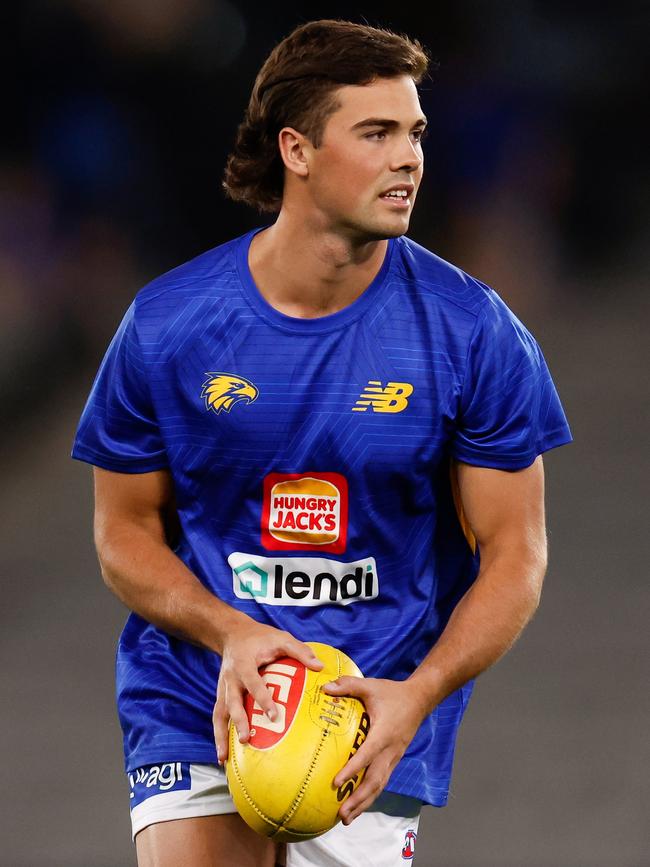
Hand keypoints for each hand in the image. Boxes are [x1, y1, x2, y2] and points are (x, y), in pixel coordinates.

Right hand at [213, 616, 322, 763]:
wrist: (232, 633)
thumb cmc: (260, 637)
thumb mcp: (280, 638)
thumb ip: (299, 651)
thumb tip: (319, 667)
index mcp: (244, 664)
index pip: (253, 683)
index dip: (263, 698)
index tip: (273, 715)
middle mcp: (230, 678)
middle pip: (231, 702)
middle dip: (238, 721)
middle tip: (246, 740)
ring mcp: (223, 688)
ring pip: (219, 713)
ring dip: (221, 735)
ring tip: (224, 758)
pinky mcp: (221, 694)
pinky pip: (218, 715)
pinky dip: (219, 734)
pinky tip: (222, 754)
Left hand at [322, 676, 428, 823]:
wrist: (419, 700)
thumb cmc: (392, 693)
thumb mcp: (370, 686)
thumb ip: (348, 685)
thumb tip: (324, 688)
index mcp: (383, 733)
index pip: (367, 755)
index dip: (352, 770)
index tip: (336, 783)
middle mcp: (390, 750)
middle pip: (375, 780)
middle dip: (358, 799)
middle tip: (341, 813)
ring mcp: (393, 757)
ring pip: (379, 785)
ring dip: (364, 803)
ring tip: (346, 818)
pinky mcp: (394, 759)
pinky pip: (382, 781)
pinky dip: (370, 795)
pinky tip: (358, 805)